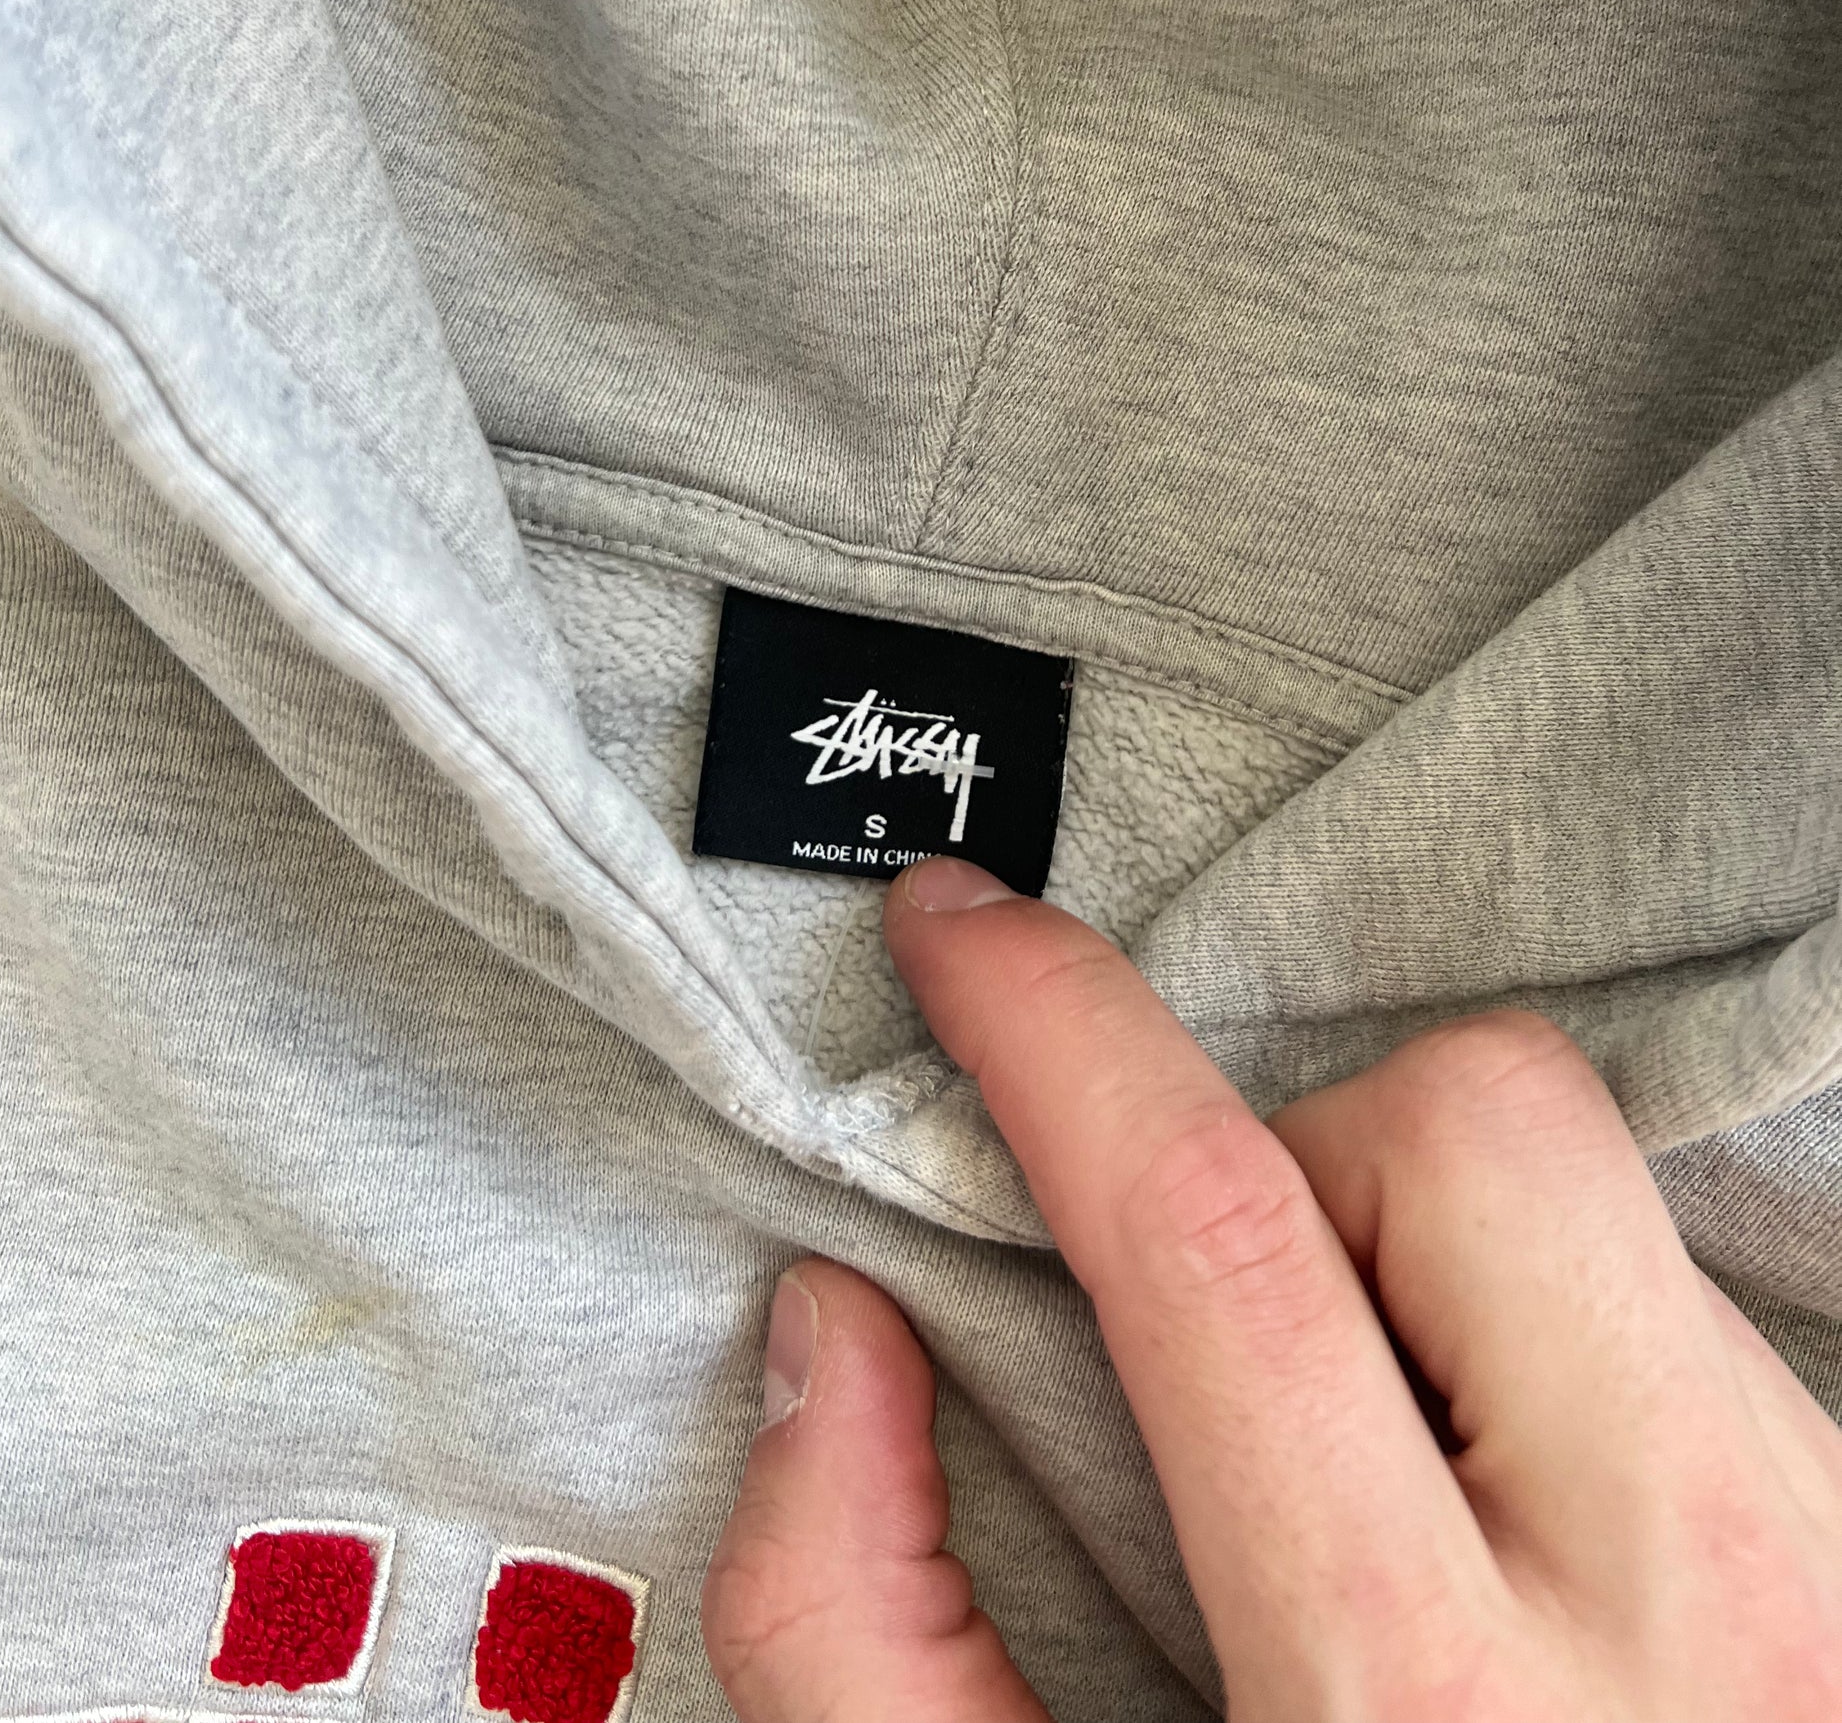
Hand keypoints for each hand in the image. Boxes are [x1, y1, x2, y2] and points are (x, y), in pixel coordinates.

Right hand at [702, 858, 1841, 1719]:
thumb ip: (863, 1639)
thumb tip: (834, 1335)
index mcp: (1427, 1713)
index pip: (1225, 1240)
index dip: (1058, 1035)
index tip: (960, 931)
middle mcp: (1697, 1618)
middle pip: (1482, 1131)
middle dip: (1309, 1142)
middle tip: (1250, 1327)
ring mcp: (1840, 1576)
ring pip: (1619, 1204)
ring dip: (1447, 1262)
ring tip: (1395, 1459)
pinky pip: (1714, 1321)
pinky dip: (1575, 1353)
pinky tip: (1529, 1530)